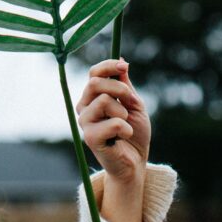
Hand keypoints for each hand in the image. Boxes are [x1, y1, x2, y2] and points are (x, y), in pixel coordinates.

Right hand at [76, 58, 149, 182]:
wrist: (136, 161)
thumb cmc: (134, 132)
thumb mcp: (133, 104)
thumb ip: (125, 85)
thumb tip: (122, 60)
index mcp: (93, 96)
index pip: (94, 73)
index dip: (109, 66)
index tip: (124, 67)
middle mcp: (85, 107)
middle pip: (95, 83)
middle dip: (119, 89)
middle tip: (131, 101)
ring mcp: (85, 122)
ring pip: (104, 101)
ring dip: (123, 112)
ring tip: (125, 125)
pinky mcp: (90, 138)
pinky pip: (113, 123)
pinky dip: (126, 128)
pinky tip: (123, 137)